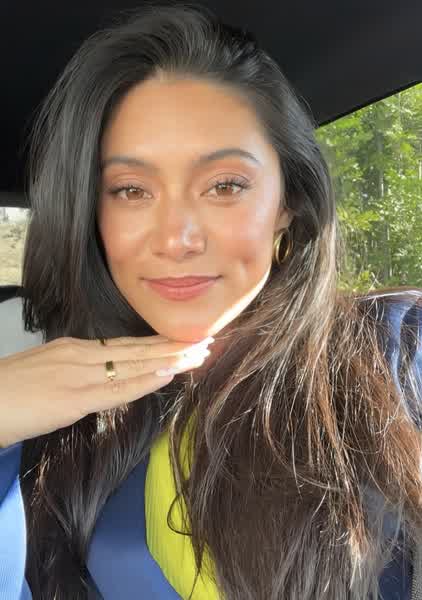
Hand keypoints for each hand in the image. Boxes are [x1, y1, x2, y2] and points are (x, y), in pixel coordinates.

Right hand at [0, 334, 213, 447]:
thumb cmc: (8, 391)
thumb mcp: (47, 372)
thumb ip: (77, 372)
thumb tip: (102, 378)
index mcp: (74, 348)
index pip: (125, 345)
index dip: (157, 344)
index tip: (183, 341)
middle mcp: (80, 354)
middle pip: (136, 349)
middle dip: (173, 347)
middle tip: (206, 341)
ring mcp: (78, 374)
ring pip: (134, 364)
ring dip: (170, 360)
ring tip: (199, 355)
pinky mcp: (73, 397)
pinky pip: (117, 387)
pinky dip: (145, 380)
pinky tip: (168, 374)